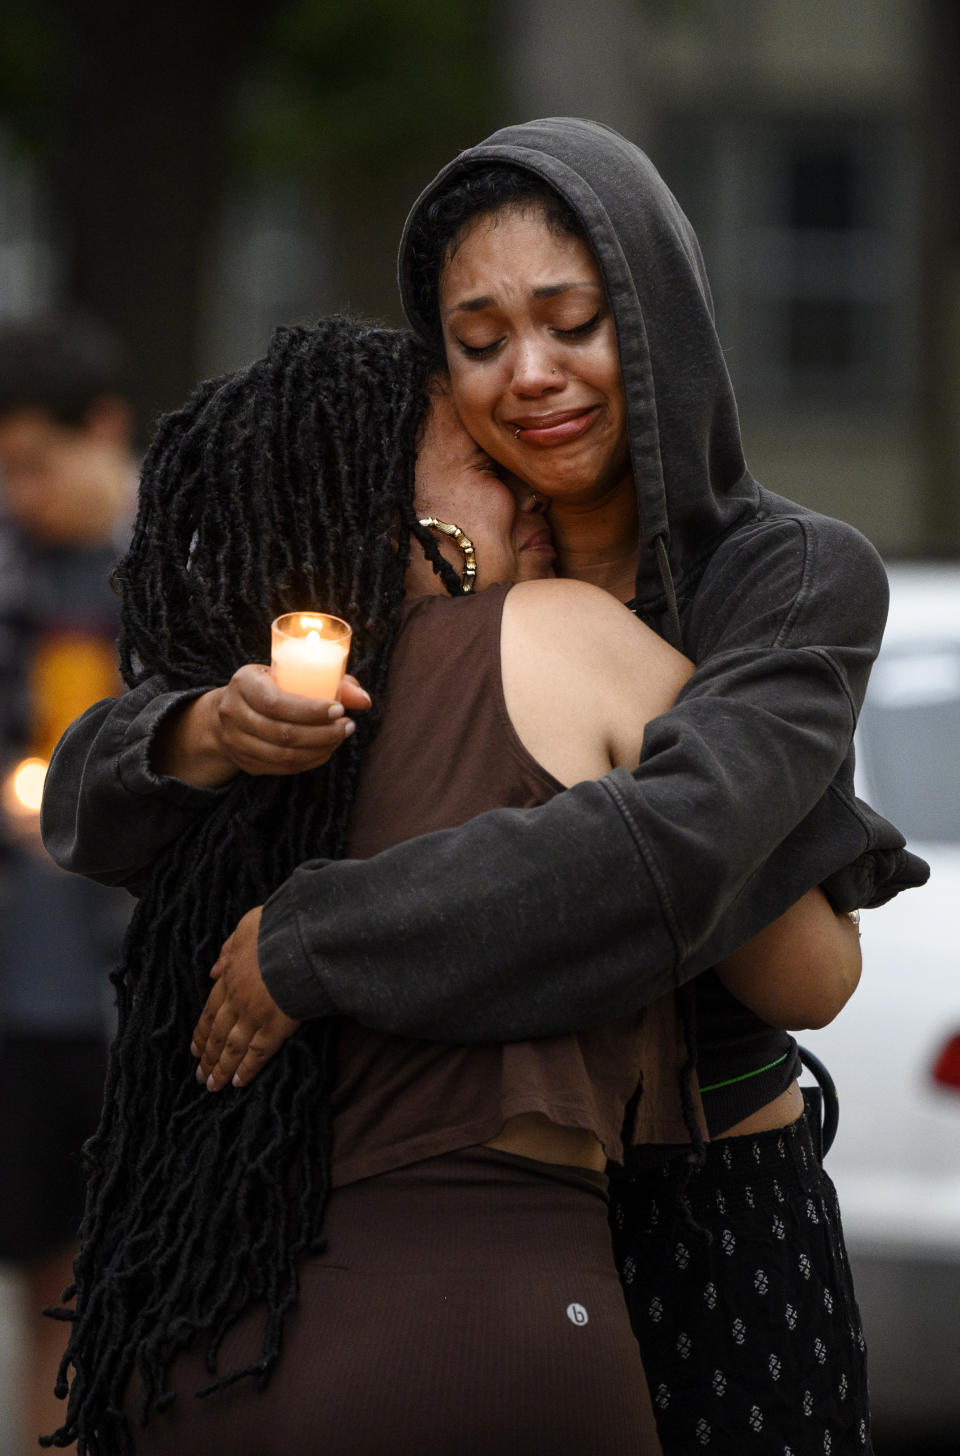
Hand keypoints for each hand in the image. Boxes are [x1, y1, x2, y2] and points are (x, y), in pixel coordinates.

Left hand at [190, 906, 300, 1090]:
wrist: (298, 940)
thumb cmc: (275, 929)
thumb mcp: (244, 929)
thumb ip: (228, 950)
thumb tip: (213, 970)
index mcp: (230, 978)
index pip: (211, 1011)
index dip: (202, 1031)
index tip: (194, 1047)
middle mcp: (237, 1001)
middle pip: (217, 1034)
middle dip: (207, 1056)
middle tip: (199, 1075)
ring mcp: (255, 1016)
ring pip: (232, 1048)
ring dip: (220, 1068)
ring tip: (212, 1085)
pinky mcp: (276, 1027)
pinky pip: (257, 1053)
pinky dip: (246, 1069)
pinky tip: (238, 1082)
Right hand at [210, 666, 369, 775]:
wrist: (230, 712)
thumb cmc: (271, 686)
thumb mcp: (291, 673)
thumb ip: (330, 681)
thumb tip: (364, 700)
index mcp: (243, 683)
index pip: (276, 703)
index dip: (310, 711)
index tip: (339, 710)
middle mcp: (232, 712)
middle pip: (282, 733)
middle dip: (322, 733)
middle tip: (347, 726)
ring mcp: (235, 741)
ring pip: (282, 755)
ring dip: (319, 749)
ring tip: (340, 736)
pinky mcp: (245, 762)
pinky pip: (281, 768)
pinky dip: (309, 761)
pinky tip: (326, 750)